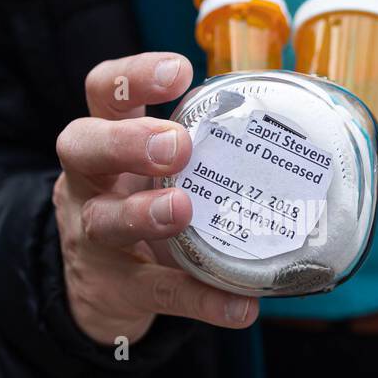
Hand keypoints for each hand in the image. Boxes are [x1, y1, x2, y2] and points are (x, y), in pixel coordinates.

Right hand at [53, 52, 258, 345]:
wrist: (107, 286)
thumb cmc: (146, 202)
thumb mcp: (160, 167)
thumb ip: (206, 145)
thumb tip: (295, 128)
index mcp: (106, 138)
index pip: (103, 92)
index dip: (132, 77)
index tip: (178, 72)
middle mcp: (89, 180)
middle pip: (82, 145)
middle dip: (127, 141)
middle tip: (175, 145)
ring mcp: (92, 235)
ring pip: (104, 220)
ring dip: (145, 213)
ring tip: (182, 210)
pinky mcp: (116, 287)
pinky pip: (156, 292)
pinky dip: (200, 299)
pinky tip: (238, 306)